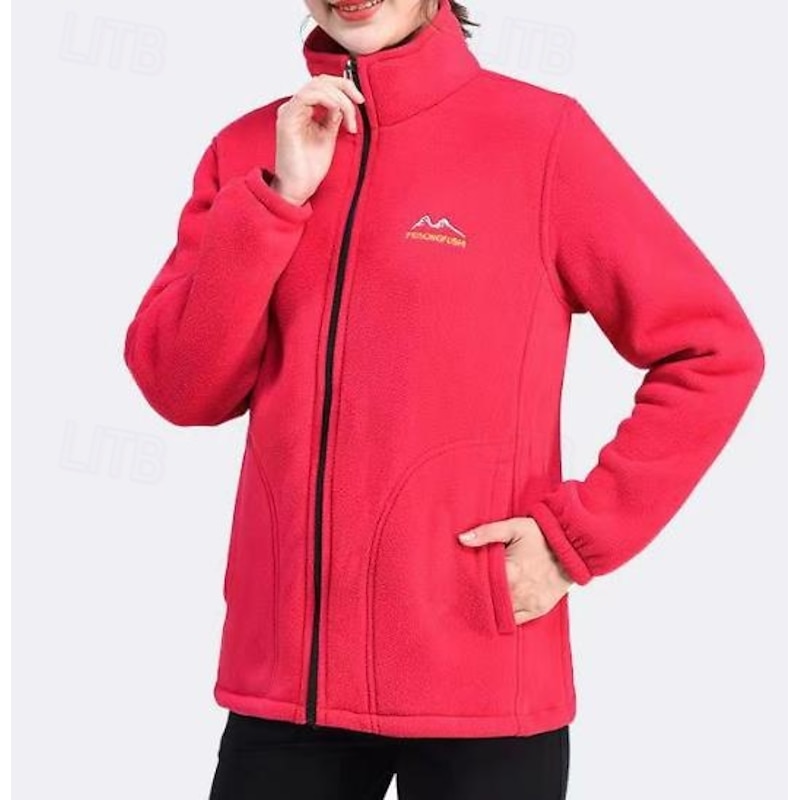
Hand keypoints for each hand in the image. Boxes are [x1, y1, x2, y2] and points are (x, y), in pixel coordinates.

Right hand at [271, 74, 364, 205]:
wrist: (299, 188)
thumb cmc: (310, 168)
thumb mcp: (328, 136)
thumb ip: (333, 117)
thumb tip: (343, 103)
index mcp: (303, 110)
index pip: (323, 84)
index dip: (344, 86)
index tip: (360, 101)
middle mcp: (294, 108)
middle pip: (320, 80)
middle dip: (345, 88)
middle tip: (359, 103)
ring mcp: (289, 111)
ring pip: (316, 85)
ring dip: (340, 98)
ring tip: (350, 120)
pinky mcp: (287, 119)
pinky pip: (307, 96)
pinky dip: (328, 100)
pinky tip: (338, 113)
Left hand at [457, 516, 573, 624]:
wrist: (575, 546)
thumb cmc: (543, 535)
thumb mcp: (513, 527)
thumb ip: (486, 533)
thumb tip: (461, 539)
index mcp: (510, 573)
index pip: (479, 587)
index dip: (467, 587)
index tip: (456, 585)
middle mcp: (519, 593)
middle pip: (489, 603)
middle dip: (477, 599)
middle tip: (461, 596)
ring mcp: (530, 603)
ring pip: (501, 615)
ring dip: (491, 608)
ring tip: (480, 601)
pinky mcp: (539, 609)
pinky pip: (517, 620)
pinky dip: (506, 616)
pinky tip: (497, 608)